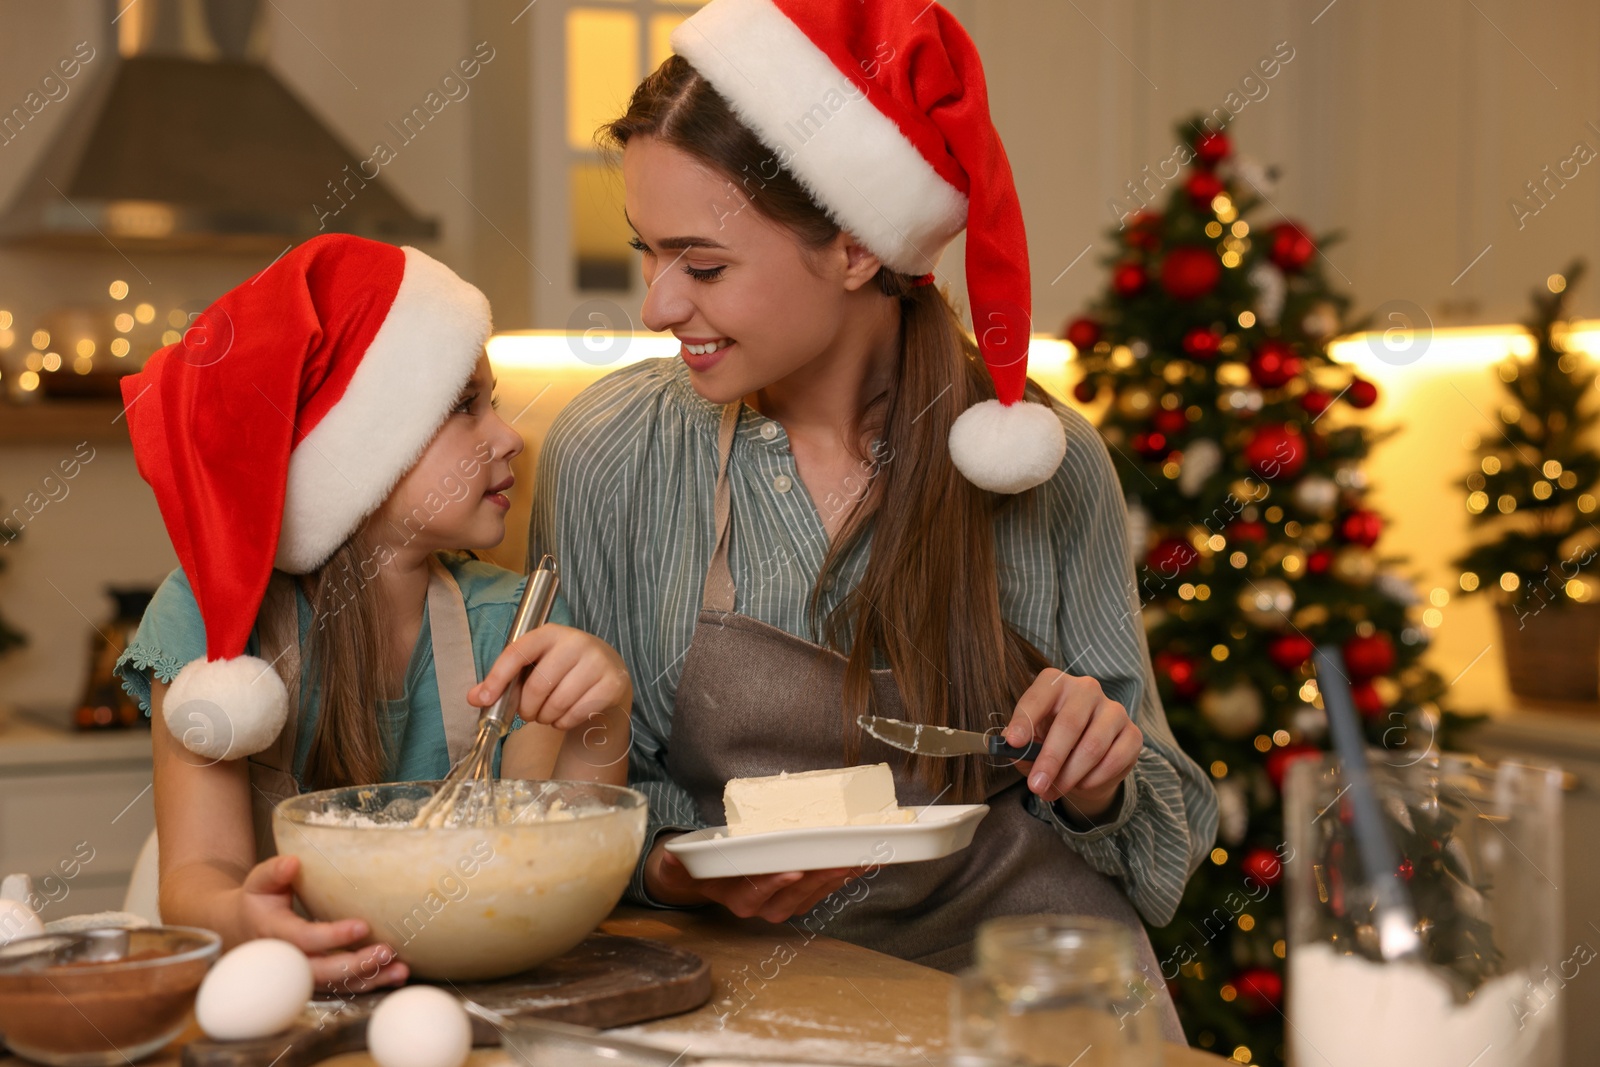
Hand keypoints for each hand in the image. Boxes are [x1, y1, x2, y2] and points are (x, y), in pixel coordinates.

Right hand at [231, 855, 407, 992]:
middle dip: (356, 964)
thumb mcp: (259, 883)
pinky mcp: (318, 979)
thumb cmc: (259, 901)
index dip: (332, 936)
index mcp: (275, 933)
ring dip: (370, 978)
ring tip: (399, 969)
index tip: (362, 925)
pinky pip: (345, 987)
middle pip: (323, 971)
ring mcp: (304, 974)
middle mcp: (290, 960)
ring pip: (338, 985)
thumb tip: (293, 863)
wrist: (244, 929)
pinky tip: (395, 975)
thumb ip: (274, 872)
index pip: (305, 939)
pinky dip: (371, 983)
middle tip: (386, 950)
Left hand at [470, 624, 632, 730]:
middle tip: (529, 712)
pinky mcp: (612, 683)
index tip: (483, 699)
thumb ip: (503, 681)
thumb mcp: (534, 667)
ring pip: (558, 703)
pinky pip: (577, 714)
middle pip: (537, 686)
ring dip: (546, 717)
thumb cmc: (562, 670)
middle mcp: (576, 642)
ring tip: (548, 713)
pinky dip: (564, 723)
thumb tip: (474, 698)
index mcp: (550, 633)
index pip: (517, 653)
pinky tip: (566, 716)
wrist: (608, 671)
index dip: (497, 677)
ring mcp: (597, 662)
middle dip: (527, 708)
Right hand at [644, 834, 864, 922]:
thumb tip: (670, 857)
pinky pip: (821, 891)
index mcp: (732, 896)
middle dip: (814, 881)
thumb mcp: (680, 861)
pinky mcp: (797, 895)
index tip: (791, 870)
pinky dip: (842, 877)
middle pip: (789, 899)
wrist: (706, 874)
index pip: (752, 896)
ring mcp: (780, 903)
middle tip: (836, 861)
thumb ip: (675, 861)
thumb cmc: (698, 864)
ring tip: (854, 861)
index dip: (772, 885)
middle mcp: (757, 905)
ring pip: (809, 898)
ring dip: (833, 881)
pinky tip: (861, 862)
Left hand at [1003, 668, 1141, 821]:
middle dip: (1050, 760)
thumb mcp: (1030, 743)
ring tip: (1054, 791)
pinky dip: (1094, 778)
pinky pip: (1114, 760)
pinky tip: (1081, 784)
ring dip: (1070, 776)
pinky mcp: (1133, 733)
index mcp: (1056, 683)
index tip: (1014, 743)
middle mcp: (1087, 689)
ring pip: (1092, 746)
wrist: (1086, 761)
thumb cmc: (1052, 744)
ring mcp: (1113, 709)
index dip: (1025, 719)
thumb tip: (1011, 746)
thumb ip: (1021, 745)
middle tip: (1036, 786)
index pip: (1039, 696)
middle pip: (1069, 724)